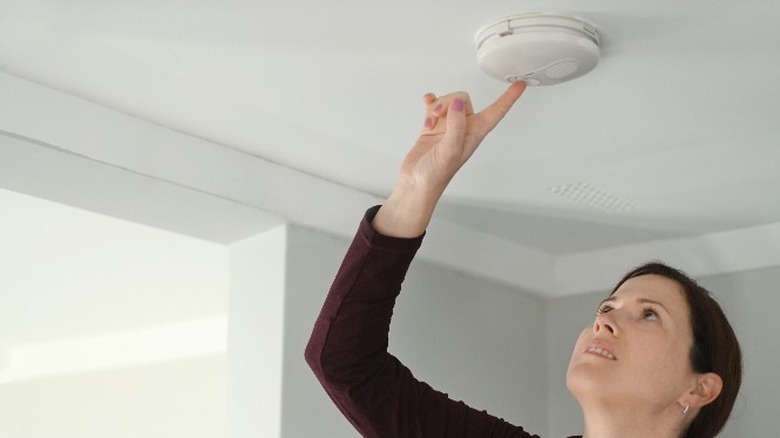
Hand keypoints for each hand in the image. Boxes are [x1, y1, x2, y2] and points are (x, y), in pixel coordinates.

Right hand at [374, 82, 526, 236]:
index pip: (497, 111)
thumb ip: (456, 125)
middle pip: (463, 100)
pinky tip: (427, 106)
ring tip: (431, 119)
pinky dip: (430, 103)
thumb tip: (457, 103)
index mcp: (474, 135)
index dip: (509, 98)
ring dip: (437, 105)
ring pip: (448, 102)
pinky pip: (434, 107)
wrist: (416, 184)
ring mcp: (447, 128)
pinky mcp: (433, 128)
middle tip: (439, 113)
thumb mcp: (450, 151)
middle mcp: (462, 130)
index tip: (519, 84)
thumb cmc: (435, 176)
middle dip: (450, 101)